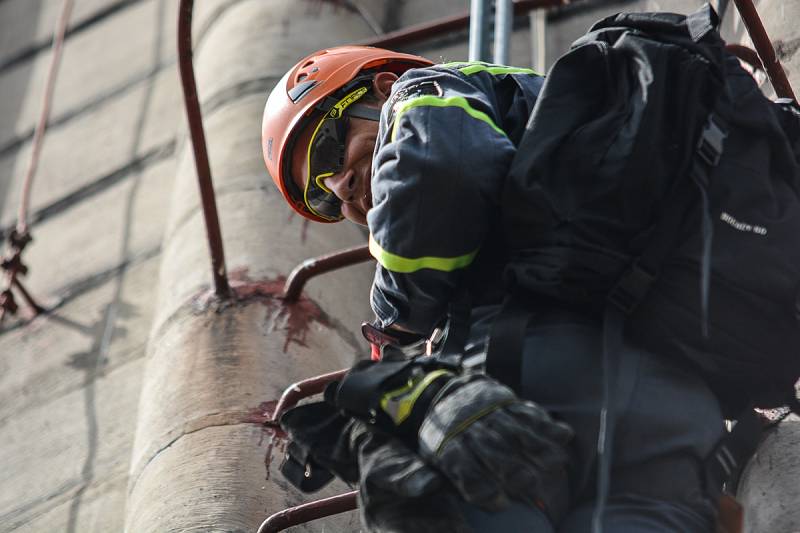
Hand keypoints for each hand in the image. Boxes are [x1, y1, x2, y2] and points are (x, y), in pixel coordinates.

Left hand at [418, 374, 573, 517]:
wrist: (442, 391)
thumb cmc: (442, 436)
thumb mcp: (431, 455)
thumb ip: (433, 475)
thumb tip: (427, 489)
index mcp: (448, 446)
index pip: (465, 470)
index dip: (483, 488)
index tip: (501, 504)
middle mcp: (469, 428)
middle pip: (494, 450)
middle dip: (513, 468)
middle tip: (531, 484)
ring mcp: (488, 412)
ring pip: (515, 430)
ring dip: (538, 447)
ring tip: (557, 464)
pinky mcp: (504, 399)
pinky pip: (527, 411)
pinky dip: (546, 423)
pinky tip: (564, 436)